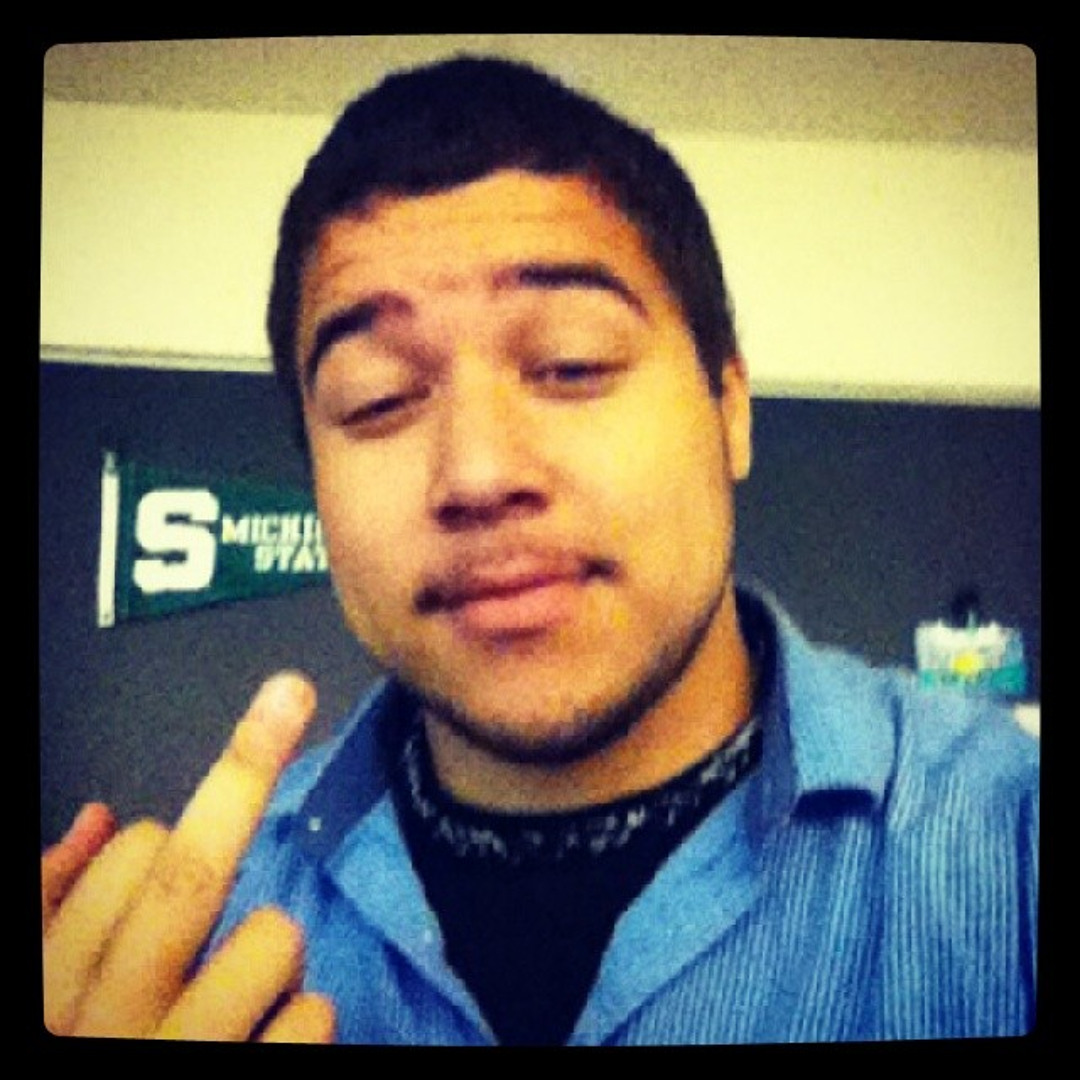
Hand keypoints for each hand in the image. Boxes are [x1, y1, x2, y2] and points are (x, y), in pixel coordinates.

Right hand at [42, 672, 334, 1041]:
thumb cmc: (71, 1052)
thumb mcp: (32, 993)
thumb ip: (46, 915)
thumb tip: (104, 818)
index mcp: (51, 990)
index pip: (130, 860)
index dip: (169, 833)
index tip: (175, 834)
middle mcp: (110, 1025)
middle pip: (188, 874)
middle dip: (243, 770)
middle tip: (288, 690)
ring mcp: (187, 1061)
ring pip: (271, 940)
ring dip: (274, 948)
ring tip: (236, 995)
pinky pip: (313, 1017)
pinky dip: (302, 1018)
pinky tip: (261, 1048)